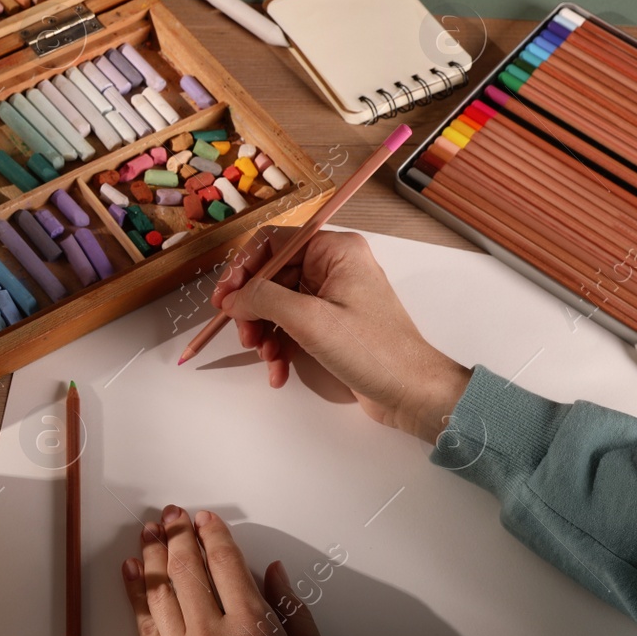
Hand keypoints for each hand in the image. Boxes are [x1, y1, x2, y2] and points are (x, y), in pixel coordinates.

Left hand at [122, 507, 341, 635]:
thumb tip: (276, 575)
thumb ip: (299, 619)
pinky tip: (132, 570)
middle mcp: (214, 635)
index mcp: (257, 630)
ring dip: (153, 552)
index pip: (226, 563)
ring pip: (160, 588)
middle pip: (186, 567)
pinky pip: (143, 623)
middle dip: (177, 533)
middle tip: (171, 514)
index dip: (212, 534)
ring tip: (150, 529)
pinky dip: (135, 590)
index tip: (204, 519)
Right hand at [212, 229, 471, 441]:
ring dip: (263, 332)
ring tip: (265, 357)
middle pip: (270, 276)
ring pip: (275, 304)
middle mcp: (332, 267)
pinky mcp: (329, 324)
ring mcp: (331, 297)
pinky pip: (289, 326)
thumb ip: (263, 299)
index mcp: (335, 251)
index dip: (243, 268)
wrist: (411, 393)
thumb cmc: (375, 351)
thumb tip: (233, 297)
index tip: (225, 297)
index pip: (272, 243)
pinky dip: (278, 347)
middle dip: (252, 309)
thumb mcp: (310, 320)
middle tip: (244, 334)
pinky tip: (278, 370)